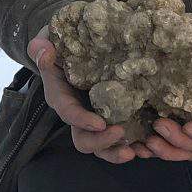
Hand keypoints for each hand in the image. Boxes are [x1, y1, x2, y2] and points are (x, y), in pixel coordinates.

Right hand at [27, 19, 143, 163]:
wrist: (75, 44)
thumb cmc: (60, 42)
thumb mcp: (48, 40)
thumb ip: (42, 47)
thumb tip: (45, 50)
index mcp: (61, 96)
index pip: (68, 112)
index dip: (82, 121)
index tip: (100, 123)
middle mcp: (78, 112)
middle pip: (83, 139)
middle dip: (101, 142)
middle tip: (122, 133)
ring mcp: (95, 117)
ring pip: (102, 145)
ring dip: (117, 152)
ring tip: (137, 150)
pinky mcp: (112, 116)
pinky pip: (120, 138)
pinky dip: (133, 145)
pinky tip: (149, 147)